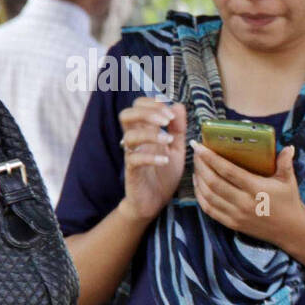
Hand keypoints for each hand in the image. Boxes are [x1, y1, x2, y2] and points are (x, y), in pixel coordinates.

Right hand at [120, 96, 185, 220]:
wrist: (155, 201)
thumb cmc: (164, 173)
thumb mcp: (177, 148)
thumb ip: (178, 128)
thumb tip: (178, 105)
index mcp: (145, 131)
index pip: (138, 106)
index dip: (151, 102)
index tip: (169, 109)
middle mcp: (135, 140)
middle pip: (126, 115)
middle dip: (147, 112)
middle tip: (167, 120)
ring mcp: (132, 155)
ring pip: (129, 136)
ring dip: (150, 134)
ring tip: (168, 140)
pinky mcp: (132, 172)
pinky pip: (134, 159)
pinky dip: (150, 157)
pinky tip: (165, 160)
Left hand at [190, 139, 304, 246]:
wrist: (291, 230)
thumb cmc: (289, 202)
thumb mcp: (289, 181)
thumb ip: (285, 162)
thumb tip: (288, 147)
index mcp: (257, 189)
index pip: (228, 171)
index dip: (211, 158)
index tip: (199, 146)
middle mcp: (244, 202)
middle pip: (213, 182)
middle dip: (201, 166)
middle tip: (196, 153)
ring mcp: (236, 215)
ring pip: (208, 196)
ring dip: (198, 180)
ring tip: (196, 167)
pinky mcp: (232, 223)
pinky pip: (209, 210)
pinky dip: (200, 197)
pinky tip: (198, 185)